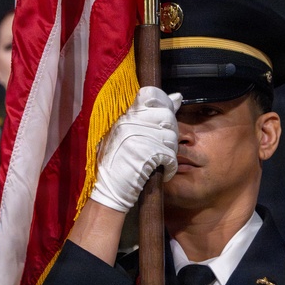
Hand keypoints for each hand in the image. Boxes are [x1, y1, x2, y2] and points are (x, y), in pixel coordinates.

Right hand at [88, 87, 181, 212]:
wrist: (107, 190)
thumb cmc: (115, 163)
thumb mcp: (126, 133)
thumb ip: (149, 114)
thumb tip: (178, 97)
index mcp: (124, 115)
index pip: (153, 95)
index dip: (164, 104)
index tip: (164, 117)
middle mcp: (131, 122)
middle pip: (167, 116)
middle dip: (169, 132)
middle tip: (160, 145)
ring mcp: (139, 138)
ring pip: (171, 136)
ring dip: (170, 151)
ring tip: (159, 158)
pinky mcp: (148, 154)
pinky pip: (171, 155)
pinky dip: (170, 166)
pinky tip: (163, 170)